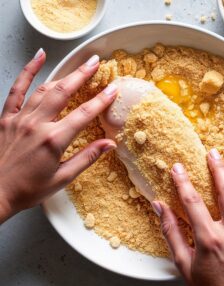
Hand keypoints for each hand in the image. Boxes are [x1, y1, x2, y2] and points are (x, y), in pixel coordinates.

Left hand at [0, 48, 117, 222]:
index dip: (101, 100)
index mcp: (54, 140)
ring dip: (63, 75)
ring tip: (77, 65)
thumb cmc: (29, 189)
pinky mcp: (6, 117)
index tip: (113, 89)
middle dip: (82, 75)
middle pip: (64, 93)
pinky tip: (38, 57)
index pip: (84, 114)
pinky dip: (28, 71)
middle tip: (95, 62)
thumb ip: (87, 158)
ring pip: (45, 89)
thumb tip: (109, 144)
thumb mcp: (63, 178)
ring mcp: (20, 118)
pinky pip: (17, 89)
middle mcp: (37, 125)